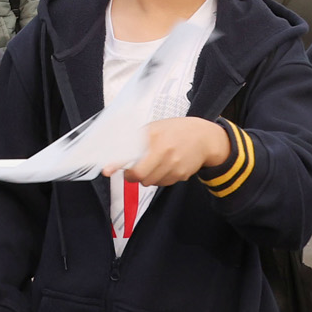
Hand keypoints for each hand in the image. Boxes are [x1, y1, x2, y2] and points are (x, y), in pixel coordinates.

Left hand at [114, 118, 230, 186]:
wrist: (205, 138)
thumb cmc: (176, 131)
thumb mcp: (156, 128)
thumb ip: (138, 139)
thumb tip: (118, 151)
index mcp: (155, 136)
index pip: (132, 153)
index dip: (117, 164)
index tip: (106, 170)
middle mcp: (164, 152)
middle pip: (140, 175)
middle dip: (132, 176)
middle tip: (132, 171)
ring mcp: (174, 165)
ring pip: (151, 182)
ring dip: (147, 177)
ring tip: (154, 164)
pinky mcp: (181, 175)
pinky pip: (163, 183)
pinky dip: (160, 178)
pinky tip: (166, 166)